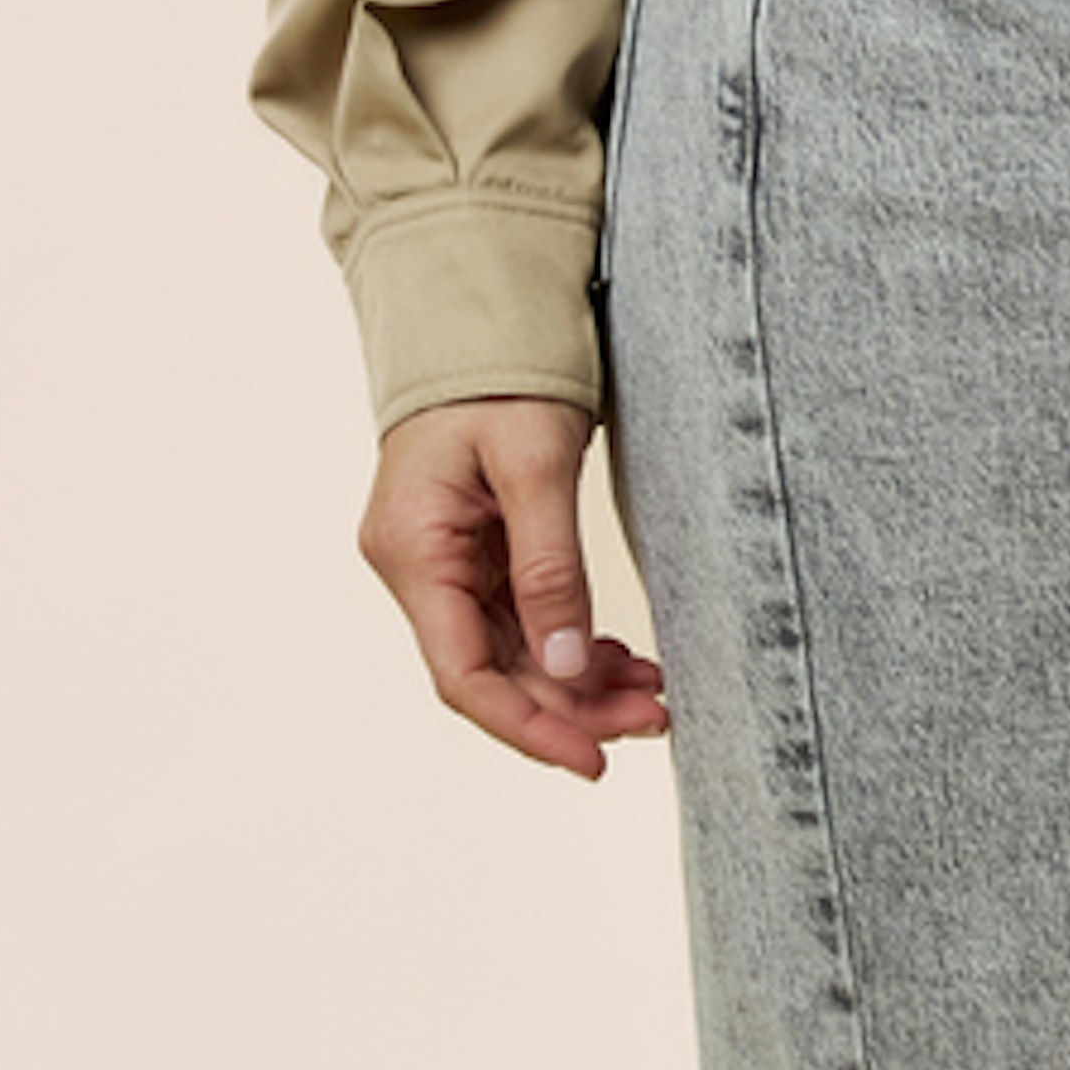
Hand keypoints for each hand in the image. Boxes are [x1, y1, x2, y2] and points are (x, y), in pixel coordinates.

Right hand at [360, 396, 671, 774]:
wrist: (479, 309)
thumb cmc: (500, 371)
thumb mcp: (534, 463)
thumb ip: (549, 567)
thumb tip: (565, 667)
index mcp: (413, 550)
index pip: (464, 675)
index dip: (530, 727)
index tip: (593, 759)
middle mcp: (416, 565)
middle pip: (494, 673)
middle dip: (573, 706)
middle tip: (657, 717)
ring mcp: (443, 560)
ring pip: (514, 652)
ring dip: (581, 680)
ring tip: (655, 693)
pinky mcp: (474, 550)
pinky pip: (521, 618)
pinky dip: (572, 643)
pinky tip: (624, 659)